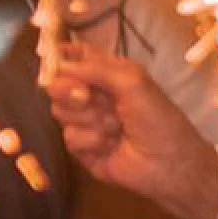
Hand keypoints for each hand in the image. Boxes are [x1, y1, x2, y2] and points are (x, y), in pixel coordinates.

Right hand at [45, 44, 217, 218]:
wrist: (167, 163)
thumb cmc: (157, 118)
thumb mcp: (132, 82)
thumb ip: (95, 69)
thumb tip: (59, 66)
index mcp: (107, 75)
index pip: (76, 57)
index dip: (61, 55)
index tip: (50, 57)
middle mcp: (93, 96)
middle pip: (58, 85)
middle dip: (69, 90)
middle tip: (86, 97)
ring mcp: (85, 122)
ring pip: (60, 112)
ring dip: (89, 119)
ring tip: (116, 127)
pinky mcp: (81, 149)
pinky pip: (69, 137)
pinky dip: (91, 140)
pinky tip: (111, 145)